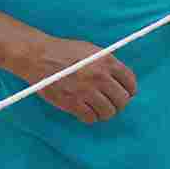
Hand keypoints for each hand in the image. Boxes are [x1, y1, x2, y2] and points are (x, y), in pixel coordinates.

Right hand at [20, 36, 137, 122]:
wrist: (39, 56)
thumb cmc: (65, 51)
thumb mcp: (92, 50)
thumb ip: (108, 64)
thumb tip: (120, 80)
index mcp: (107, 61)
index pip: (130, 81)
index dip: (130, 91)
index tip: (127, 94)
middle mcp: (100, 77)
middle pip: (122, 100)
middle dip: (119, 104)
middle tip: (113, 104)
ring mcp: (86, 90)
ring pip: (108, 112)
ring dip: (106, 113)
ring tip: (100, 109)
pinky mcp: (72, 102)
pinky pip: (90, 117)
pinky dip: (91, 117)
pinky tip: (87, 112)